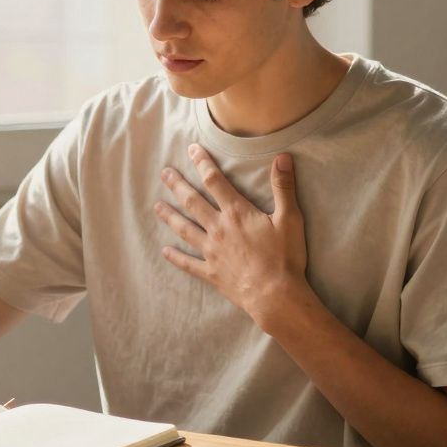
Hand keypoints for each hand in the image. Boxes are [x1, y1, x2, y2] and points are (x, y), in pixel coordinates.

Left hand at [154, 144, 309, 328]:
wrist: (275, 296)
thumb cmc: (285, 258)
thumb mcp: (290, 219)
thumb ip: (284, 187)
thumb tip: (283, 157)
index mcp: (236, 213)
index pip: (215, 181)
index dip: (202, 163)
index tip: (191, 150)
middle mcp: (218, 229)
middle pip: (193, 202)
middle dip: (178, 185)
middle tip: (164, 173)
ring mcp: (211, 251)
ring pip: (185, 229)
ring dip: (170, 216)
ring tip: (157, 206)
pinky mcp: (211, 272)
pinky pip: (188, 263)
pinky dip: (176, 257)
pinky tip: (165, 251)